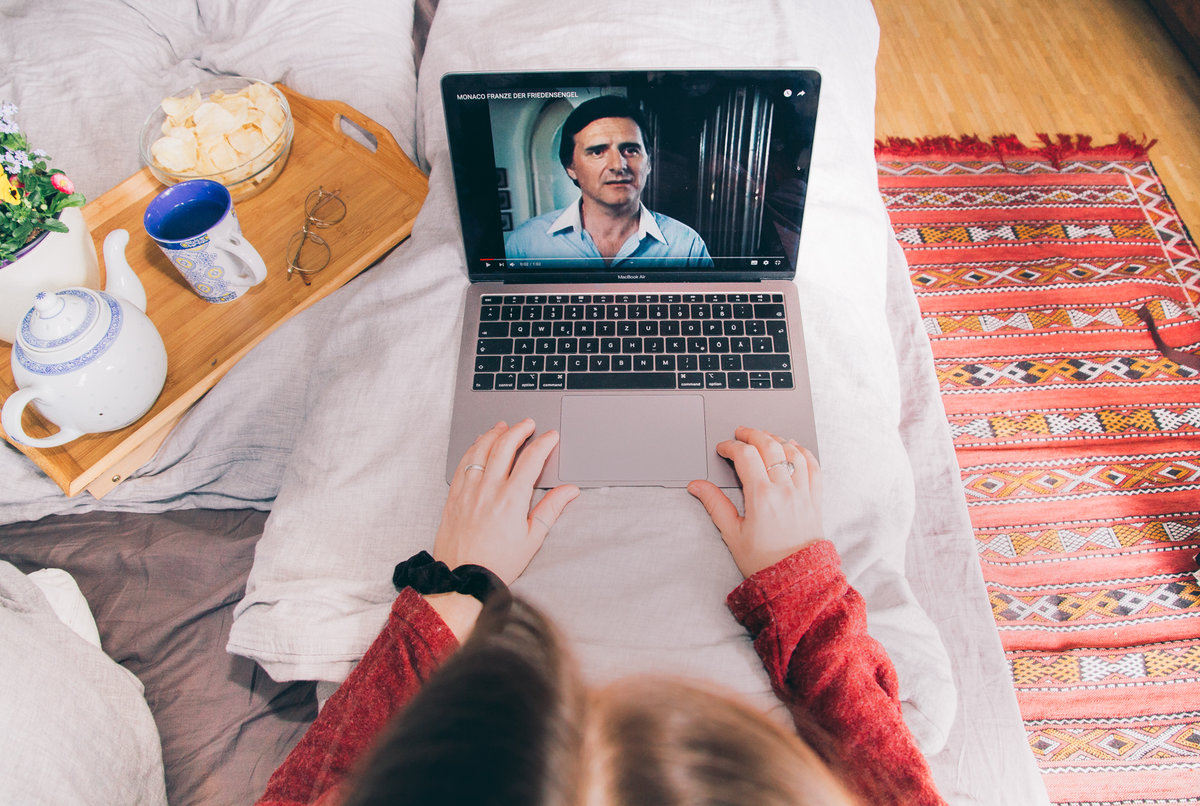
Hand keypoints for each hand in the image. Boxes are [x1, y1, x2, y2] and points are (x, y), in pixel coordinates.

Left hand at [434, 419, 578, 584]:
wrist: (464, 578)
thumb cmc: (498, 563)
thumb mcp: (532, 539)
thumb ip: (550, 509)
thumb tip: (569, 491)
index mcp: (512, 500)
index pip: (531, 460)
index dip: (544, 443)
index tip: (551, 436)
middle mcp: (489, 489)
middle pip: (505, 446)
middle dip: (519, 429)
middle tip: (528, 424)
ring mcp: (469, 490)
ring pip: (481, 449)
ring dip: (494, 434)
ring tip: (503, 426)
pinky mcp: (454, 496)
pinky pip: (463, 463)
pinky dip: (473, 448)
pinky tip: (479, 444)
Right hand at [687, 426, 821, 577]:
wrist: (796, 580)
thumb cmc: (764, 561)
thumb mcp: (732, 534)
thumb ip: (715, 505)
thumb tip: (697, 486)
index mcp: (762, 497)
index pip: (745, 456)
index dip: (731, 447)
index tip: (723, 449)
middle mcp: (785, 490)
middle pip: (769, 445)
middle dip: (752, 434)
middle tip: (740, 434)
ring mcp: (803, 492)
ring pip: (792, 451)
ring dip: (777, 439)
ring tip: (764, 437)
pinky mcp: (815, 498)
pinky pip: (813, 466)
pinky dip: (802, 452)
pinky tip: (793, 449)